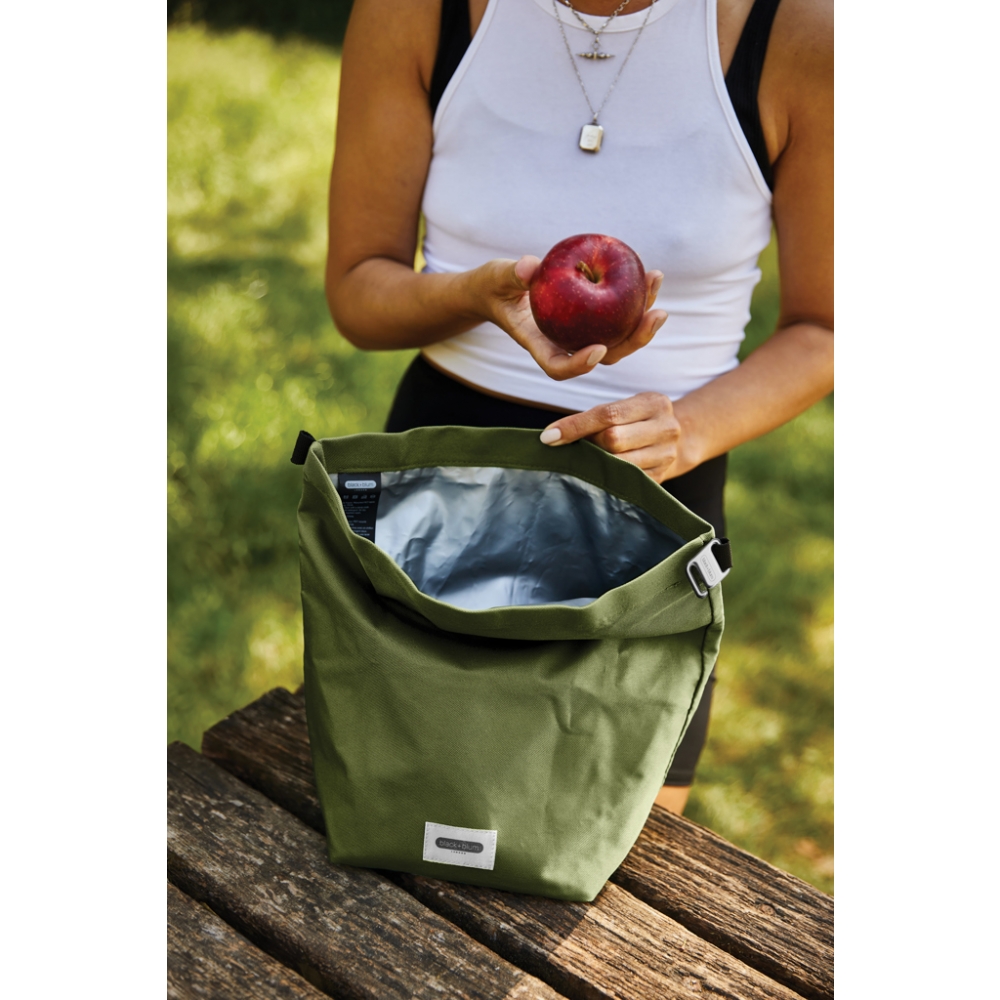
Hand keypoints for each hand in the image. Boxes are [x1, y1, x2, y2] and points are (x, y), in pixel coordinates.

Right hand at [476, 257, 666, 380]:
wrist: (501, 289)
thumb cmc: (495, 286)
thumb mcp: (497, 277)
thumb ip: (511, 275)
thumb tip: (528, 267)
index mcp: (539, 345)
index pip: (558, 366)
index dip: (579, 365)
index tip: (597, 349)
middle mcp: (565, 345)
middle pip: (604, 356)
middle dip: (633, 340)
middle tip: (655, 316)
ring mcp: (581, 335)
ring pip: (618, 338)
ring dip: (643, 318)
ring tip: (656, 283)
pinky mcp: (592, 320)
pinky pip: (619, 315)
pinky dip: (636, 299)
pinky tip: (650, 276)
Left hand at [538, 392, 696, 482]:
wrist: (673, 441)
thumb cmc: (634, 422)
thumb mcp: (622, 409)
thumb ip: (594, 418)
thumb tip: (551, 437)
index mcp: (654, 403)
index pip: (608, 414)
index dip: (575, 426)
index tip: (549, 437)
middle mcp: (666, 428)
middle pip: (613, 439)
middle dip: (589, 444)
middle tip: (578, 447)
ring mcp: (666, 455)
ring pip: (619, 463)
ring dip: (596, 463)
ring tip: (588, 459)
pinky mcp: (660, 478)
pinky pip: (624, 481)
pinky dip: (606, 478)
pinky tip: (599, 474)